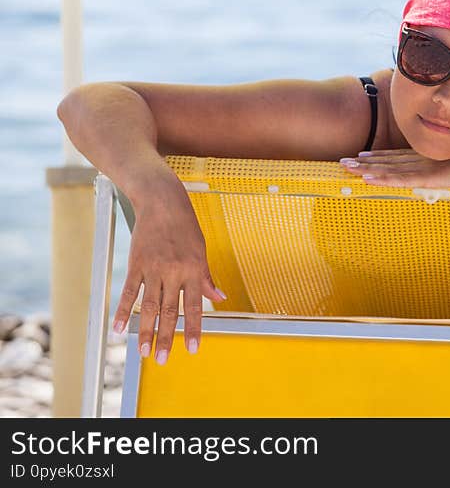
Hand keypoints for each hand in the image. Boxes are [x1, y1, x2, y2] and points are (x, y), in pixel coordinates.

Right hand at [112, 179, 225, 364]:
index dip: (194, 329)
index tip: (192, 349)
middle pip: (169, 311)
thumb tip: (219, 298)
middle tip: (161, 359)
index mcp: (194, 270)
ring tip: (142, 352)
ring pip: (148, 306)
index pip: (195, 307)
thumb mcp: (202, 250)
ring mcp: (154, 269)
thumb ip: (207, 277)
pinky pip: (129, 292)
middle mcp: (174, 272)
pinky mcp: (136, 264)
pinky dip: (122, 312)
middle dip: (166, 337)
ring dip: (145, 331)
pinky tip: (118, 329)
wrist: (162, 202)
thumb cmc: (186, 226)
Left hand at [338, 145, 449, 188]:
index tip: (360, 158)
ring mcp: (424, 167)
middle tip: (343, 163)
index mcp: (428, 158)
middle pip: (387, 161)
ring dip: (366, 169)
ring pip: (388, 169)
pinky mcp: (429, 176)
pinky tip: (368, 178)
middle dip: (364, 162)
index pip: (397, 158)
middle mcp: (422, 160)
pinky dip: (383, 179)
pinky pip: (401, 179)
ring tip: (347, 168)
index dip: (377, 158)